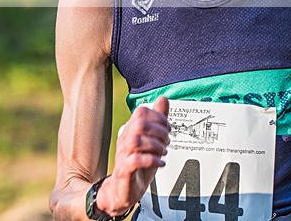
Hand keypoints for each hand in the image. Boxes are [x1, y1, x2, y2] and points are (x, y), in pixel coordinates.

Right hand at [98, 96, 170, 215]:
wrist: (122, 191)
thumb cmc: (138, 166)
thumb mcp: (151, 141)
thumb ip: (157, 120)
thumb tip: (163, 99)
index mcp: (131, 131)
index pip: (142, 111)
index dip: (159, 117)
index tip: (168, 129)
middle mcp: (125, 140)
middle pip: (139, 124)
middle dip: (159, 131)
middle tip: (167, 141)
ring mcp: (123, 156)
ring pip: (136, 141)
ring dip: (155, 145)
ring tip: (164, 152)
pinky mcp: (124, 172)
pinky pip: (134, 161)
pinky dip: (151, 160)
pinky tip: (160, 163)